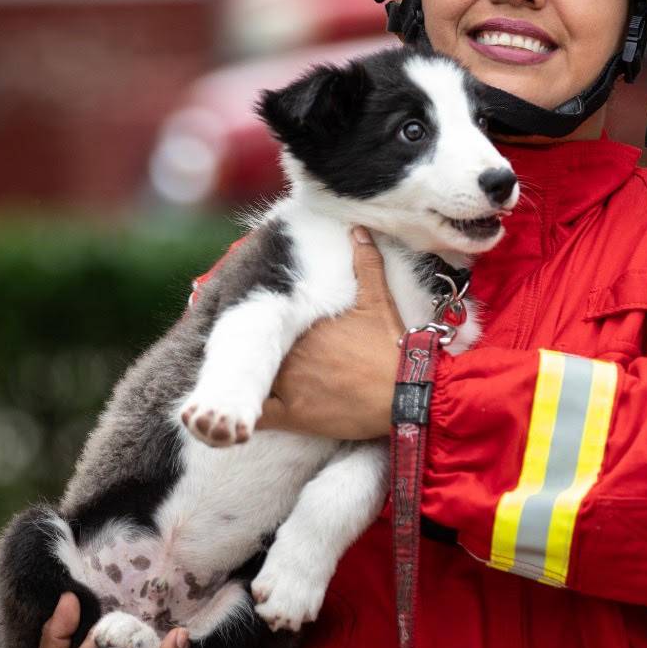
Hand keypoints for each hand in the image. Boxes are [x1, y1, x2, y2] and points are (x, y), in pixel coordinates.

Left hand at [260, 227, 403, 439]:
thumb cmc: (391, 347)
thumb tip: (357, 230)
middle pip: (261, 352)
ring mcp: (290, 384)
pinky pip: (260, 416)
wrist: (406, 391)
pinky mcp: (294, 415)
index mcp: (306, 324)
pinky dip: (248, 417)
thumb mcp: (378, 300)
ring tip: (245, 386)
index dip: (266, 329)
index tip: (264, 331)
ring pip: (255, 381)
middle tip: (252, 358)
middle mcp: (292, 352)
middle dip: (259, 354)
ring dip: (250, 383)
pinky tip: (241, 417)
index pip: (272, 325)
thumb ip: (365, 264)